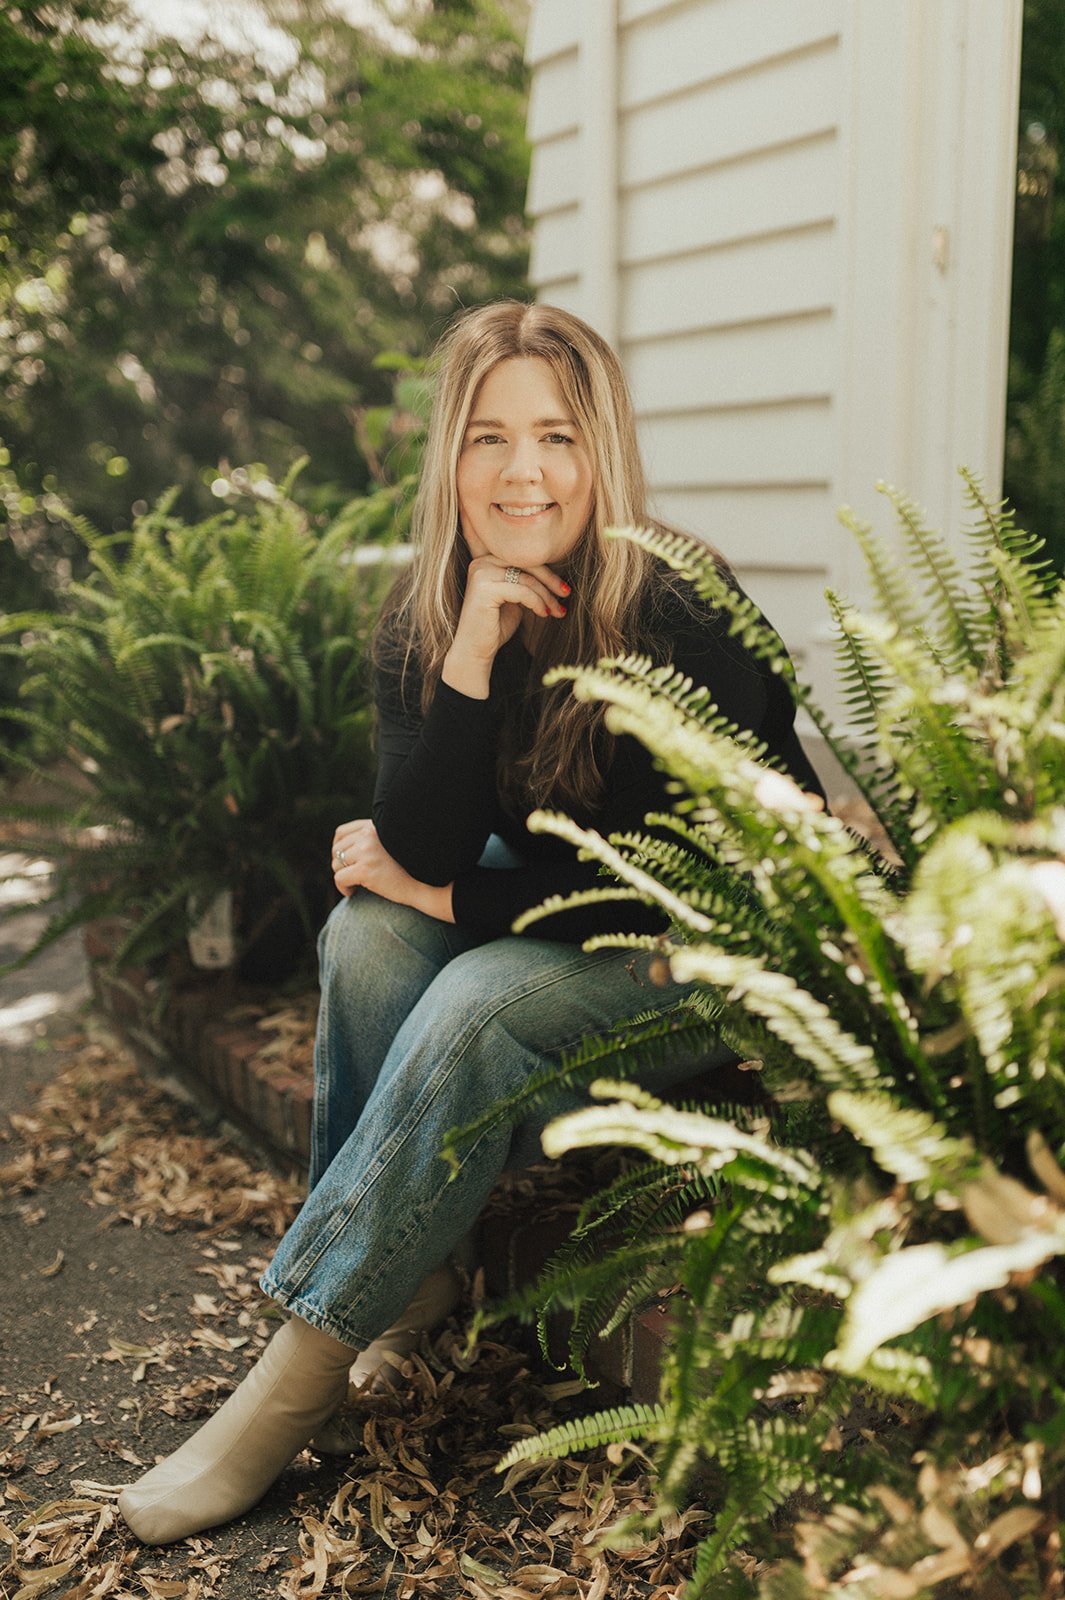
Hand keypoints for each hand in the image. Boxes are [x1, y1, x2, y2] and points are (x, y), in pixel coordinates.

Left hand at [331, 820, 453, 921]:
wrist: (426, 885)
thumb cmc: (410, 868)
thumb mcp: (390, 844)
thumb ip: (370, 839)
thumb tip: (340, 848)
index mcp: (374, 826)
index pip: (341, 832)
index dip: (338, 848)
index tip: (345, 861)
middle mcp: (369, 834)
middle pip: (337, 849)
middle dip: (341, 865)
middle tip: (352, 877)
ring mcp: (367, 851)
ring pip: (336, 864)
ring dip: (343, 876)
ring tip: (356, 884)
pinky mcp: (365, 869)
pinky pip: (339, 878)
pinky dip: (343, 888)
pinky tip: (354, 892)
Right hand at [442, 556, 568, 698]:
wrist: (475, 650)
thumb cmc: (496, 626)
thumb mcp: (515, 599)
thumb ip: (526, 583)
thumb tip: (555, 575)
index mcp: (488, 561)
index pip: (523, 559)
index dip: (547, 573)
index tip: (564, 589)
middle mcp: (481, 563)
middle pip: (526, 563)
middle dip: (550, 580)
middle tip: (566, 595)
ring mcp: (481, 574)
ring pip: (526, 578)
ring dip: (546, 596)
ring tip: (556, 611)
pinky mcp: (485, 589)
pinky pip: (521, 591)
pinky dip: (537, 602)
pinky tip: (543, 614)